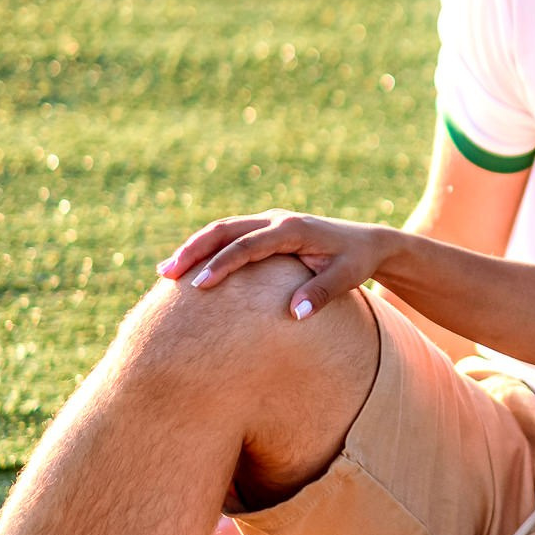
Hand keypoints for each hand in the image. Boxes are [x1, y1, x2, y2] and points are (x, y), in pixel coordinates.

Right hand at [156, 210, 390, 320]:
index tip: (200, 285)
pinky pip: (230, 234)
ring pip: (222, 229)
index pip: (249, 245)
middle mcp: (277, 219)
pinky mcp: (266, 228)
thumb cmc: (356, 261)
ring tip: (165, 272)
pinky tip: (187, 268)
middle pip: (225, 229)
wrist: (368, 242)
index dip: (222, 263)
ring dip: (194, 247)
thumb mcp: (347, 277)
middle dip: (194, 250)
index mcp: (293, 229)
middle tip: (167, 275)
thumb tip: (295, 314)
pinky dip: (206, 248)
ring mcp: (269, 221)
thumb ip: (322, 293)